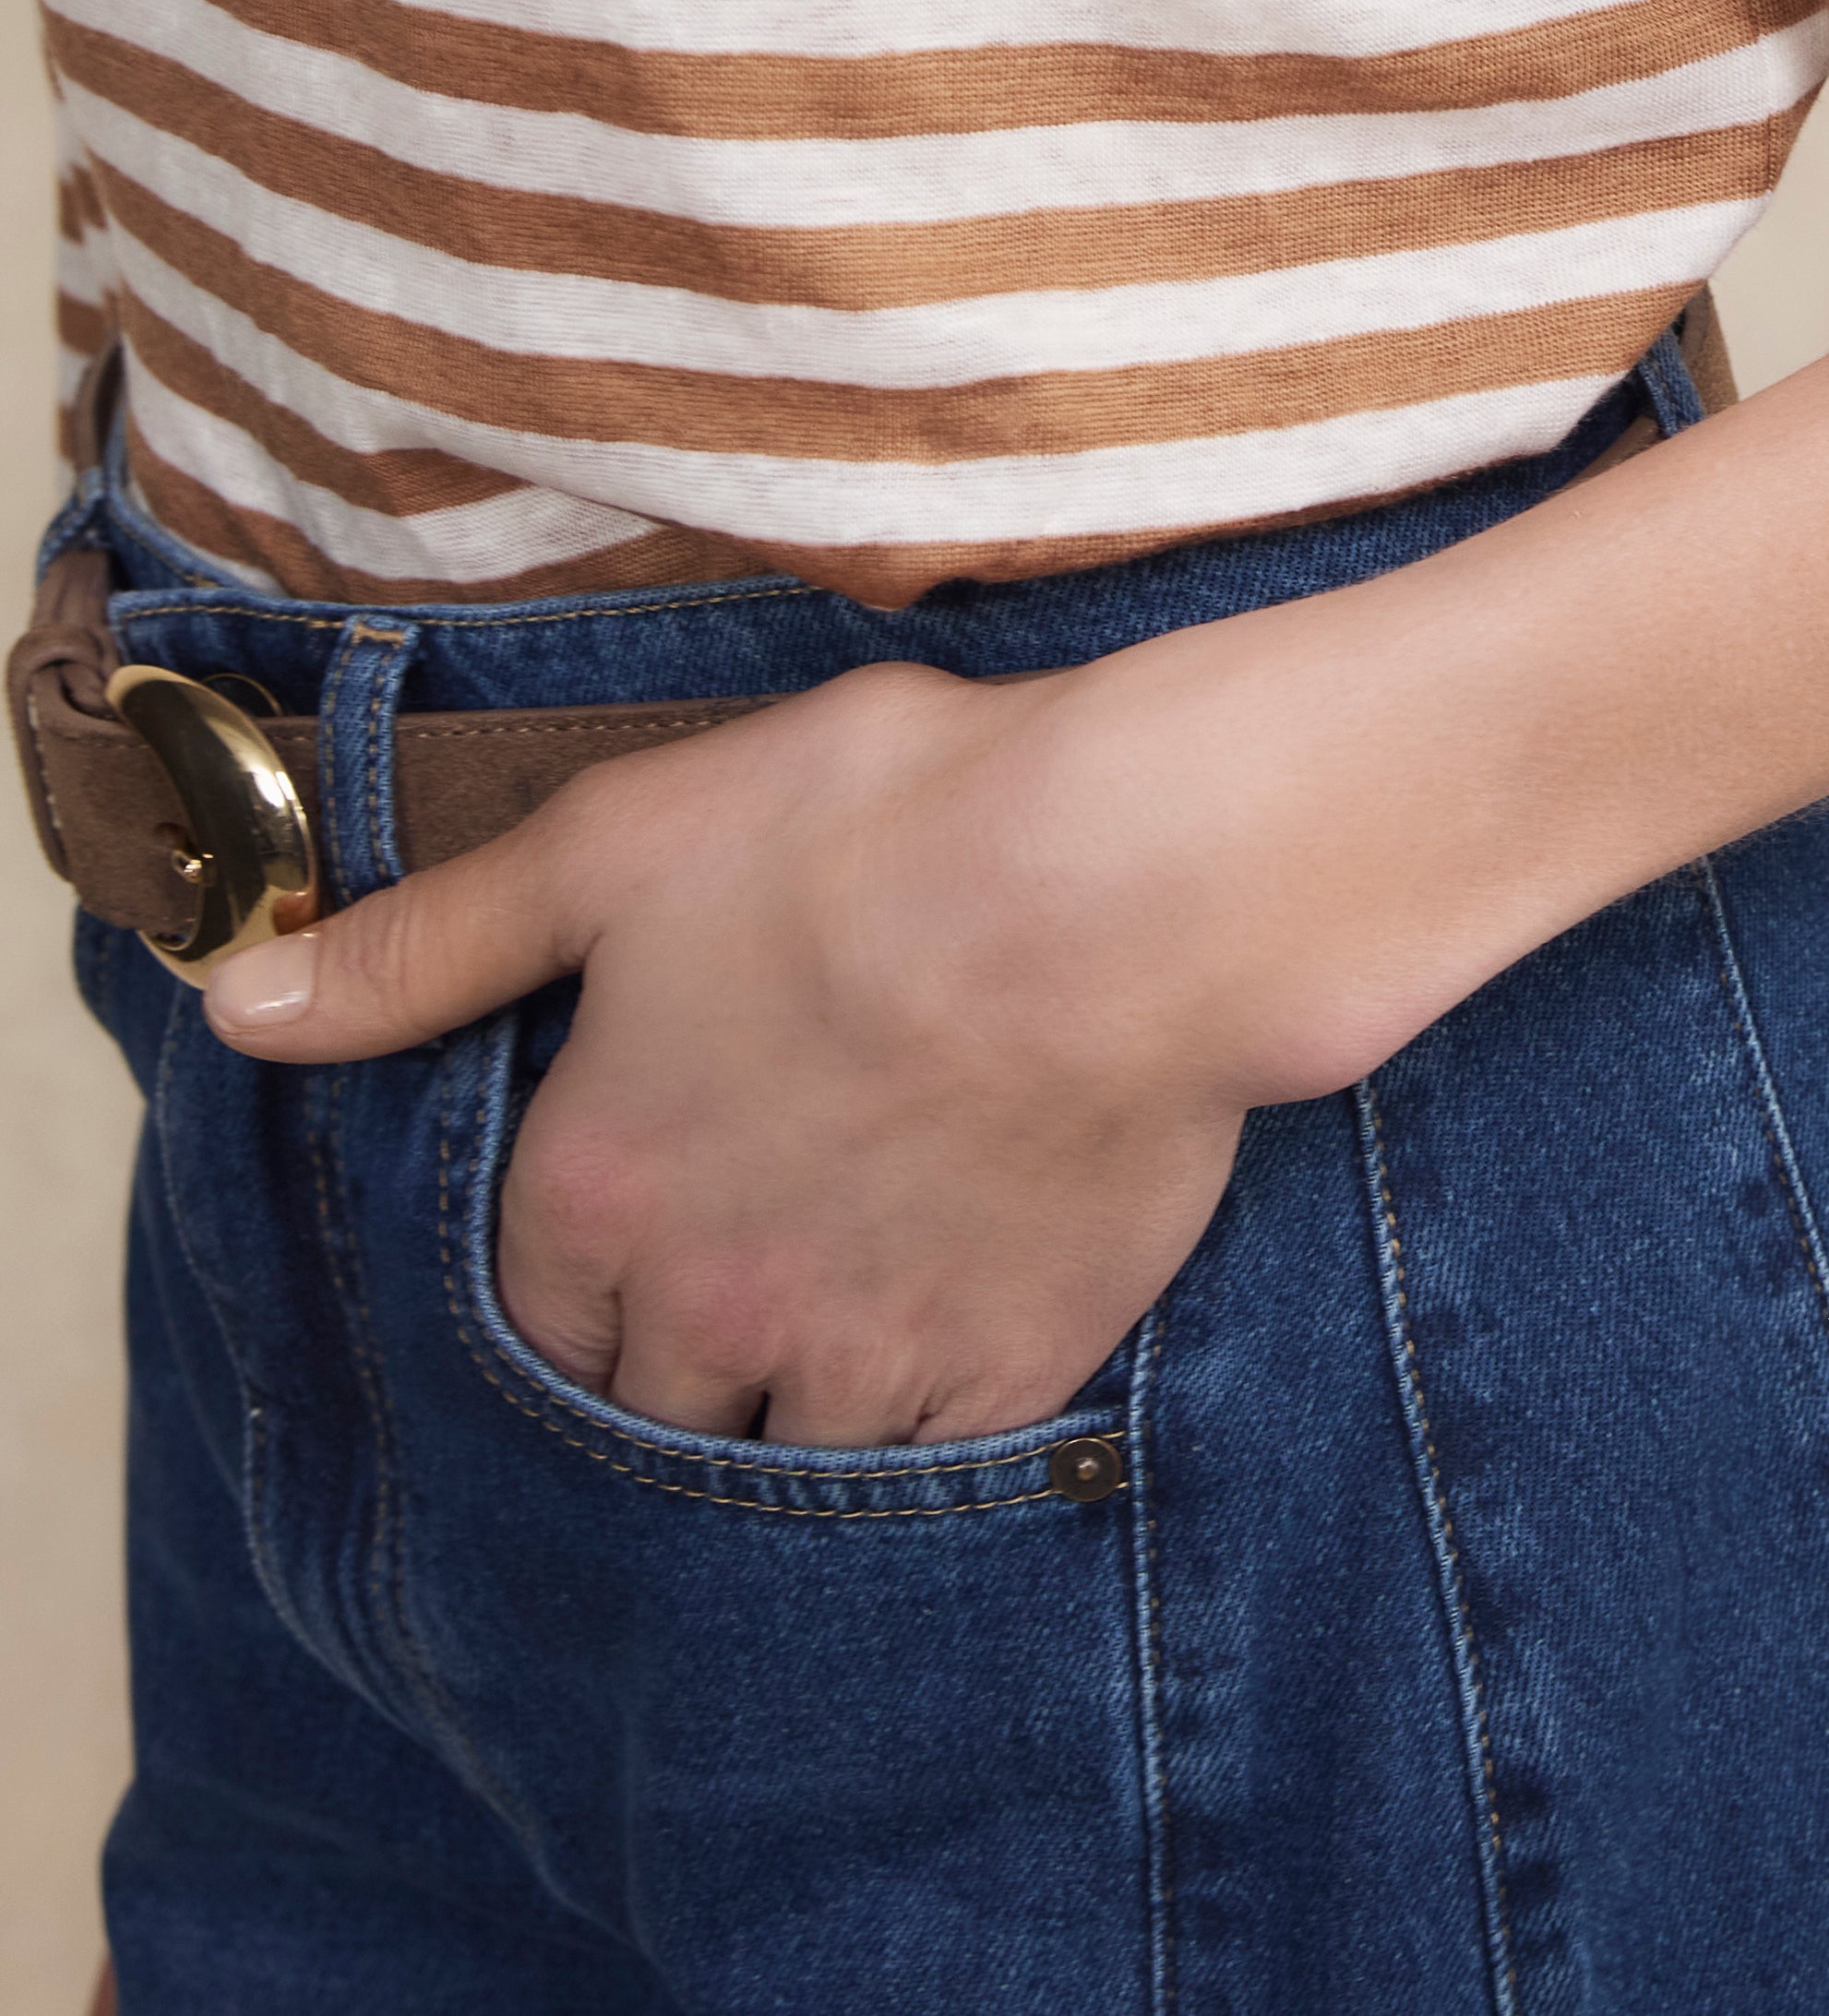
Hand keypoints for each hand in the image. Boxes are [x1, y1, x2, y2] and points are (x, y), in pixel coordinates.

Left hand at [203, 616, 1377, 1446]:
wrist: (1123, 878)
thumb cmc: (871, 828)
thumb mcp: (618, 842)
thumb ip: (428, 942)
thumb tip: (240, 1005)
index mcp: (599, 1193)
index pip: (536, 1319)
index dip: (579, 1276)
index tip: (632, 1234)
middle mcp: (713, 1306)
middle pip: (653, 1411)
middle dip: (677, 1362)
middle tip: (738, 1282)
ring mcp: (867, 1355)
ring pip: (788, 1458)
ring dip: (794, 1408)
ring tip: (839, 1326)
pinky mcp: (1013, 1367)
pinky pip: (937, 1466)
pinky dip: (929, 1429)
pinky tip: (950, 1345)